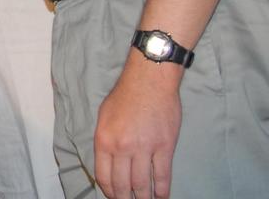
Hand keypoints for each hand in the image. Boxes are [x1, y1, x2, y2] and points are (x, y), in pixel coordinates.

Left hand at [93, 55, 181, 198]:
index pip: (104, 176)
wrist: (149, 81)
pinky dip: (162, 190)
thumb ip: (106, 142)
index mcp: (104, 140)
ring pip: (143, 184)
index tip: (114, 197)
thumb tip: (108, 165)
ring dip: (144, 198)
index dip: (109, 192)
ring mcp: (144, 148)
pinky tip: (161, 197)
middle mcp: (122, 147)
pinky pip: (163, 175)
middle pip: (123, 185)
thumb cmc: (125, 96)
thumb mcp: (104, 117)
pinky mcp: (164, 147)